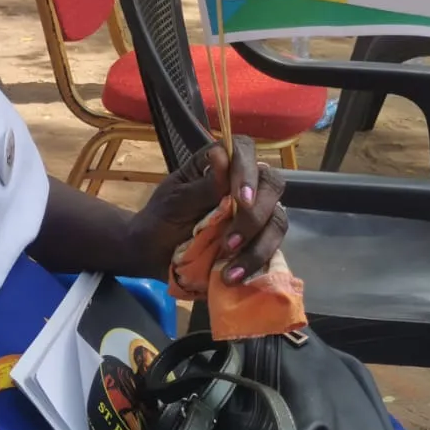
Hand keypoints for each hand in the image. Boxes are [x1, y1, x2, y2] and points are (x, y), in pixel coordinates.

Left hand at [129, 138, 286, 283]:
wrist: (152, 253)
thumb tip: (221, 156)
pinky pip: (272, 251)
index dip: (248, 171)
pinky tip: (233, 278)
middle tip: (231, 241)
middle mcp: (245, 186)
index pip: (245, 150)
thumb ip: (202, 184)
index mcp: (221, 166)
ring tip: (228, 269)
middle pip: (272, 185)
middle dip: (256, 215)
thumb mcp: (175, 200)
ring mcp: (256, 216)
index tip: (240, 199)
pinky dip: (255, 264)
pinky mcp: (258, 243)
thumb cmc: (162, 217)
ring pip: (278, 221)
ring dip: (257, 246)